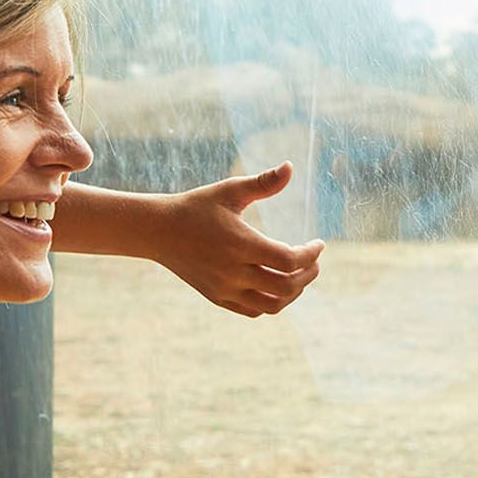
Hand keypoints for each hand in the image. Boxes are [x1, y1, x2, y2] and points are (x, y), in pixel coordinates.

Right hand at [161, 164, 324, 316]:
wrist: (158, 231)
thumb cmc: (196, 207)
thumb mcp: (229, 191)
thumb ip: (263, 182)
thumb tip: (291, 167)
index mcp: (240, 244)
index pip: (289, 260)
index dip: (311, 254)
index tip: (318, 244)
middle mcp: (233, 271)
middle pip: (286, 286)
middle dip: (308, 274)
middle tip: (314, 261)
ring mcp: (224, 289)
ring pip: (272, 305)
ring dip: (293, 293)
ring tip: (300, 275)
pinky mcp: (218, 298)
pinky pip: (254, 310)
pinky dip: (272, 302)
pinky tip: (278, 285)